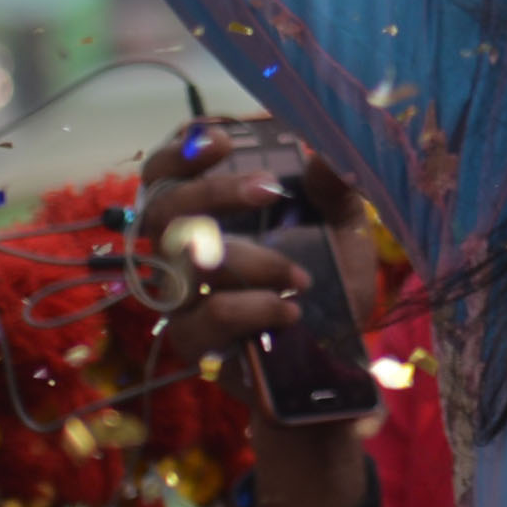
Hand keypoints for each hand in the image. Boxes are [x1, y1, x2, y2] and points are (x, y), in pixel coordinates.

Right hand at [129, 127, 370, 506]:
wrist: (332, 370)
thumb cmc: (330, 291)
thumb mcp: (344, 235)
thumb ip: (336, 190)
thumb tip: (321, 149)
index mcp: (211, 216)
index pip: (169, 173)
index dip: (181, 150)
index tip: (222, 136)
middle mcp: (184, 253)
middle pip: (162, 208)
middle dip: (212, 191)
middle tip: (269, 189)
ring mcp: (182, 300)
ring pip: (186, 262)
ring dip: (251, 261)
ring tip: (302, 278)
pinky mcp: (191, 342)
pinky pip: (208, 315)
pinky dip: (254, 308)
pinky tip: (290, 313)